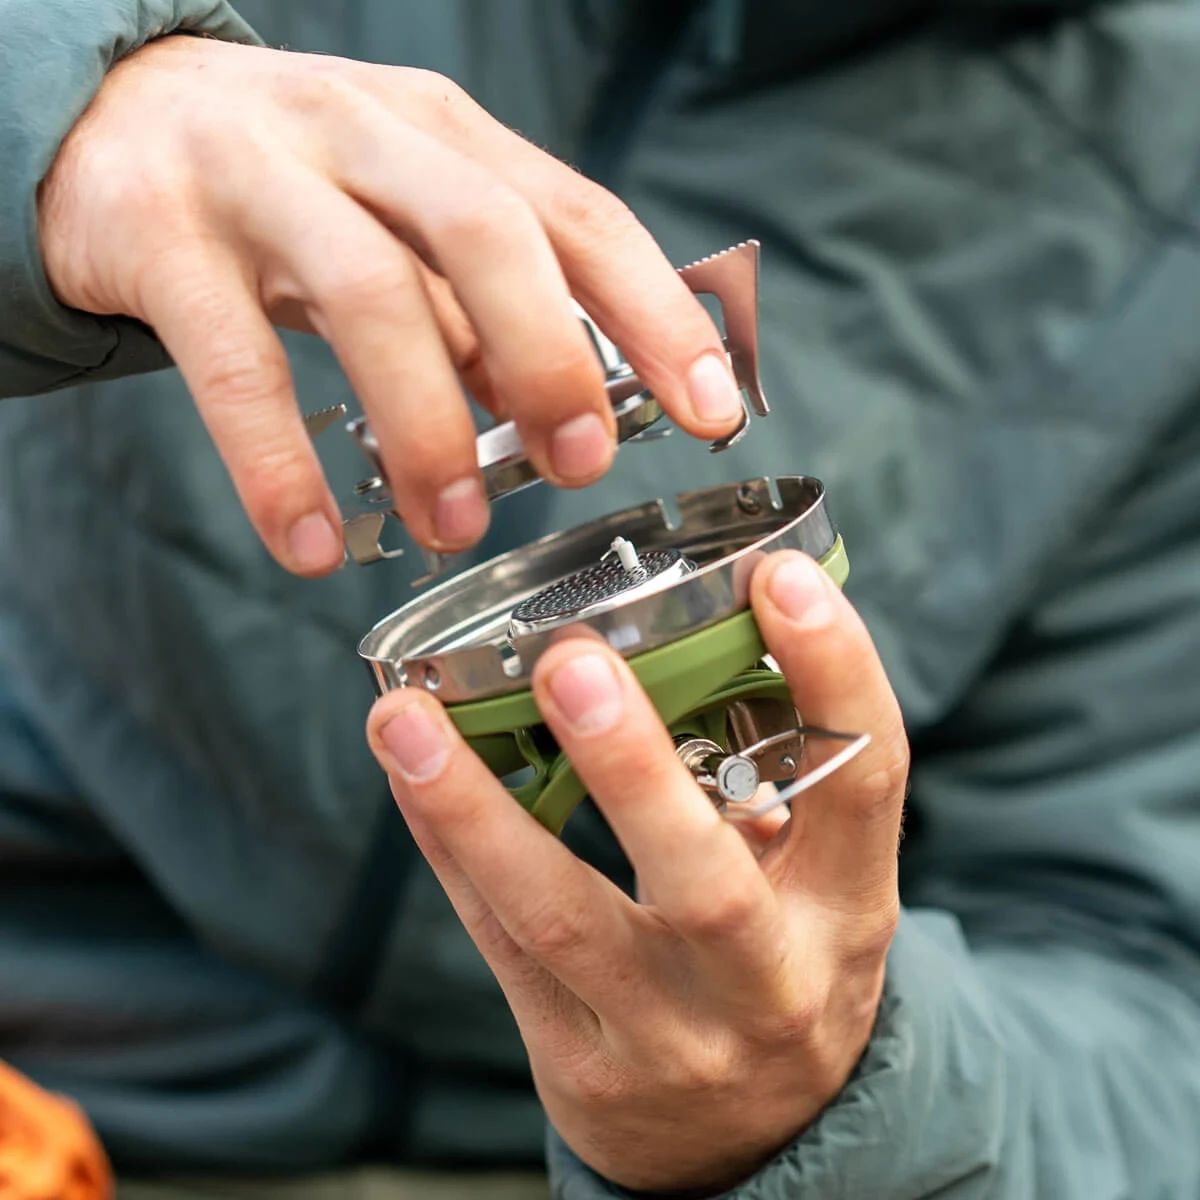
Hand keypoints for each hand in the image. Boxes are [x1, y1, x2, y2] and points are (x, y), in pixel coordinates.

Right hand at [38, 37, 742, 574]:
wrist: (114, 116)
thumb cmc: (296, 190)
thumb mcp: (405, 224)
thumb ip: (481, 309)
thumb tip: (566, 408)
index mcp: (448, 136)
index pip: (577, 216)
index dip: (653, 314)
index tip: (713, 408)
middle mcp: (364, 138)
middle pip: (485, 233)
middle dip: (551, 358)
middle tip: (582, 466)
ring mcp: (259, 178)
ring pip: (366, 294)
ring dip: (428, 426)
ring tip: (454, 525)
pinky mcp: (163, 238)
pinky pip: (232, 362)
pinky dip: (276, 461)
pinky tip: (309, 542)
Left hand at [366, 551, 908, 1193]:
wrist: (755, 1146)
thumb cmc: (782, 971)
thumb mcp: (821, 889)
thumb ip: (781, 785)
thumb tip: (706, 650)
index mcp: (846, 912)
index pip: (865, 783)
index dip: (834, 676)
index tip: (779, 578)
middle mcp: (766, 981)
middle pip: (705, 881)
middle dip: (634, 769)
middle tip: (570, 661)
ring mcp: (667, 1033)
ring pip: (562, 919)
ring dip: (476, 811)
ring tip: (408, 719)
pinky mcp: (580, 1060)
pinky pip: (500, 943)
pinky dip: (452, 848)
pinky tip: (412, 772)